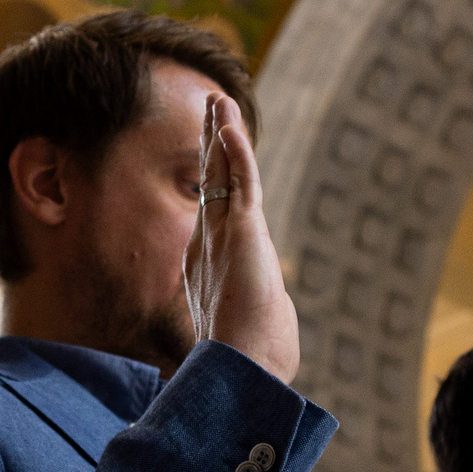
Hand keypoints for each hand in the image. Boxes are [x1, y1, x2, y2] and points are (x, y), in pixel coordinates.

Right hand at [182, 94, 298, 384]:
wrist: (244, 369)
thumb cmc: (251, 362)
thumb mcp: (250, 332)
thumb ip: (252, 321)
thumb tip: (263, 333)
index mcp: (209, 266)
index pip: (212, 212)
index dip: (213, 180)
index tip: (212, 156)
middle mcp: (209, 245)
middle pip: (210, 184)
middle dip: (210, 146)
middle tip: (210, 112)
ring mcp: (222, 236)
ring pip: (221, 175)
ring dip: (220, 136)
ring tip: (219, 102)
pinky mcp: (242, 232)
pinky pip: (240, 182)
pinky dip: (236, 151)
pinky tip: (230, 125)